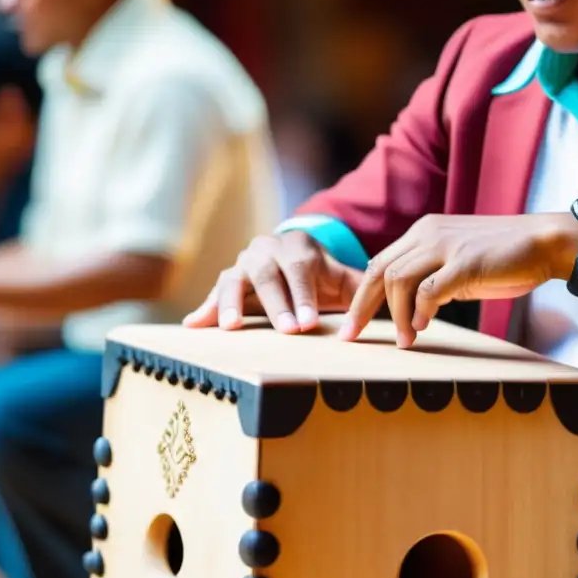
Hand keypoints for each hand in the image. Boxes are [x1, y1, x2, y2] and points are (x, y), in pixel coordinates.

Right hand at [182, 231, 363, 331]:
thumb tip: (384, 308)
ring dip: (231, 304)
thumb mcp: (343, 278)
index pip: (299, 270)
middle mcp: (267, 250)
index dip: (303, 297)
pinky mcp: (228, 278)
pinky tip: (193, 325)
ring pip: (233, 279)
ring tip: (230, 327)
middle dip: (275, 304)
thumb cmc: (323, 275)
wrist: (295, 255)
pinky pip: (214, 293)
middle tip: (285, 330)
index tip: (308, 324)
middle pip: (267, 274)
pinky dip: (205, 309)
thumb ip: (361, 290)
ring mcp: (244, 263)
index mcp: (298, 247)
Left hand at [341, 213, 577, 346]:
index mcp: (424, 232)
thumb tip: (414, 310)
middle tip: (353, 336)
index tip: (353, 325)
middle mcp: (429, 233)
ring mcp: (446, 245)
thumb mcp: (459, 263)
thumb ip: (434, 278)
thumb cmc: (506, 257)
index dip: (361, 296)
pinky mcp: (465, 262)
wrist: (545, 242)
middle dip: (361, 307)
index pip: (379, 263)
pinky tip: (422, 328)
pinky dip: (420, 311)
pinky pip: (429, 289)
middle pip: (378, 271)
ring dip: (397, 316)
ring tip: (404, 341)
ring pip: (399, 280)